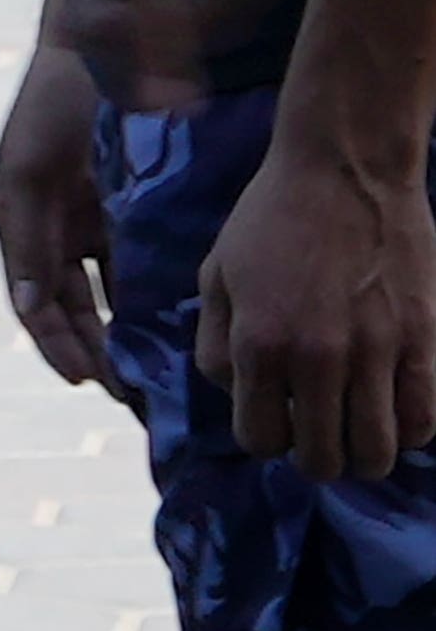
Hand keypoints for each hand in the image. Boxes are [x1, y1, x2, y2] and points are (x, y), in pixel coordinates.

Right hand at [0, 34, 123, 403]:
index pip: (36, 302)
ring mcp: (92, 219)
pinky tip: (174, 324)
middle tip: (129, 397)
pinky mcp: (127, 207)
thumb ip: (30, 240)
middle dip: (94, 352)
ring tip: (152, 376)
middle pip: (72, 308)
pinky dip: (148, 297)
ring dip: (123, 334)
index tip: (87, 381)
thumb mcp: (32, 171)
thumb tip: (33, 309)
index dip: (57, 344)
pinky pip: (136, 264)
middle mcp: (54, 228)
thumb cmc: (60, 102)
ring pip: (106, 294)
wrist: (106, 43)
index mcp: (20, 221)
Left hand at [197, 116, 435, 480]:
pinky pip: (424, 420)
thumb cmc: (270, 220)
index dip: (266, 438)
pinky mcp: (424, 341)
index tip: (275, 419)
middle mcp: (317, 357)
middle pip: (322, 460)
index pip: (261, 440)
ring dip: (364, 453)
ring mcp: (376, 352)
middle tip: (318, 431)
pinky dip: (409, 430)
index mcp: (259, 343)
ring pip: (378, 452)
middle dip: (315, 457)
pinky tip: (393, 410)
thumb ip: (216, 345)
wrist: (344, 170)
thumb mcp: (215, 277)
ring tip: (356, 429)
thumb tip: (237, 396)